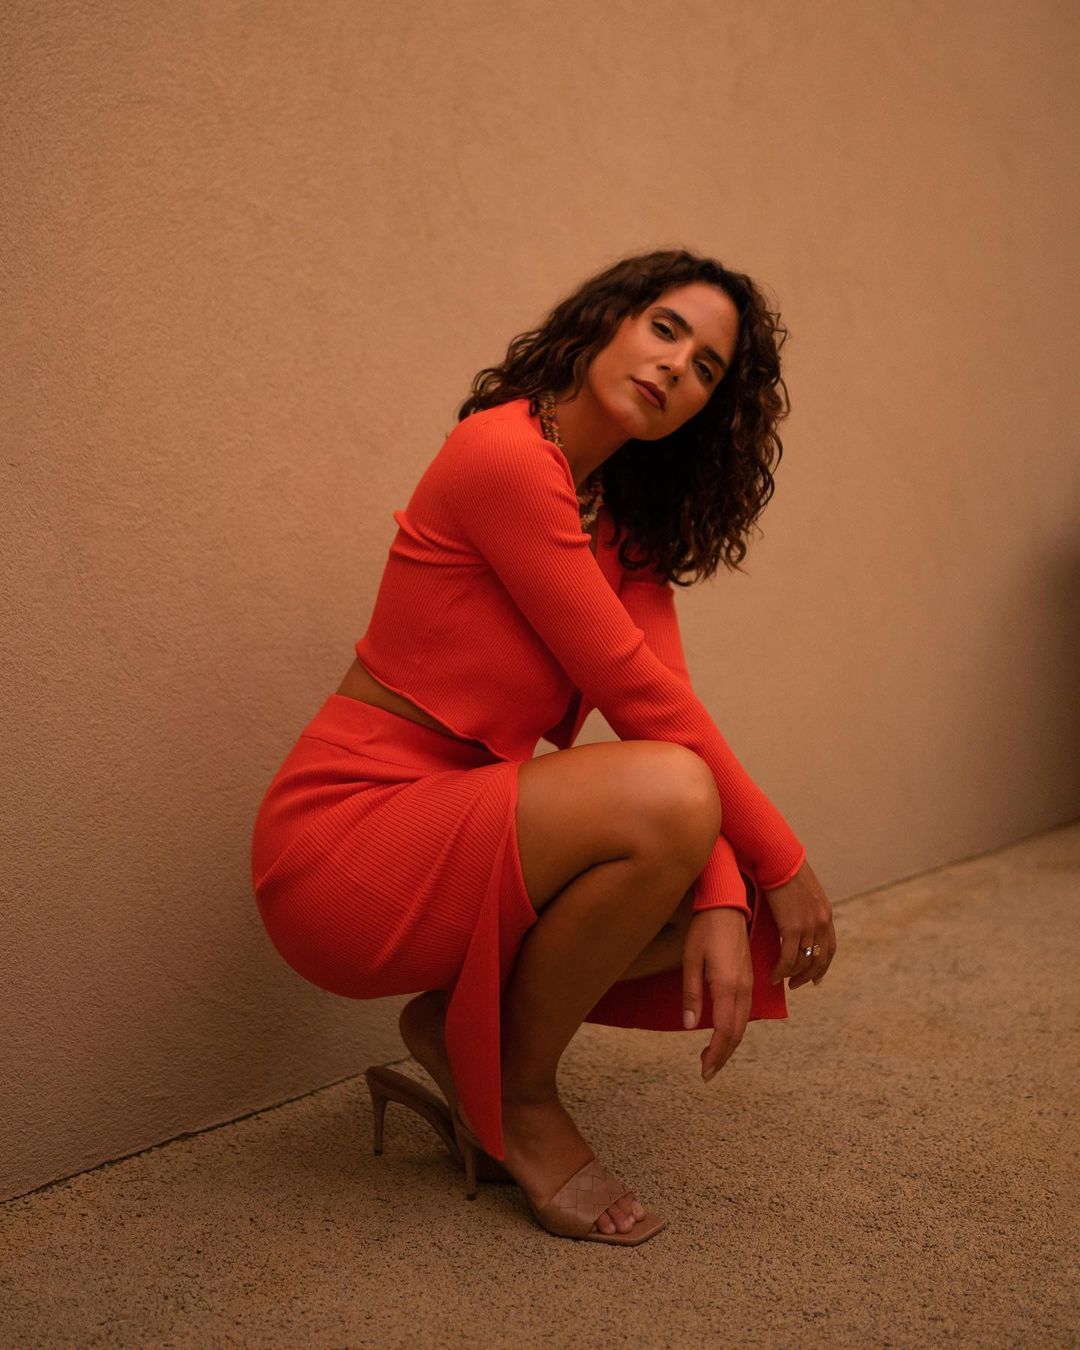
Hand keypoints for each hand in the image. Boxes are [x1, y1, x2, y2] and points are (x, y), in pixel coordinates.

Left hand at [682, 906, 752, 1082]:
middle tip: (706, 1072)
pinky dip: (735, 1029)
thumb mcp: (691, 961)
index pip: (725, 1030)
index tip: (704, 1071)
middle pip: (737, 1032)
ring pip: (743, 1024)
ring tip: (712, 1058)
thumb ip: (691, 994)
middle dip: (723, 1055)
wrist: (726, 906)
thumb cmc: (704, 931)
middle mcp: (742, 988)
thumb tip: (691, 1025)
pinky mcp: (748, 979)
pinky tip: (723, 1033)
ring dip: (729, 1044)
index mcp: (727, 986)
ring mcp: (748, 983)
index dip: (716, 1054)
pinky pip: (745, 1012)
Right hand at [763, 858, 835, 989]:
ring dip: (792, 975)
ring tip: (780, 980)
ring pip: (803, 962)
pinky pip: (788, 958)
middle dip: (808, 976)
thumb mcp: (803, 891)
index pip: (830, 948)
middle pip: (819, 960)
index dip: (823, 966)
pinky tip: (773, 975)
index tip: (815, 978)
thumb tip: (794, 919)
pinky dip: (781, 970)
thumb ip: (804, 908)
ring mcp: (809, 926)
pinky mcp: (793, 927)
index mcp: (825, 914)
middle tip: (796, 985)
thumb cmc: (784, 870)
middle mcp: (821, 922)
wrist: (778, 859)